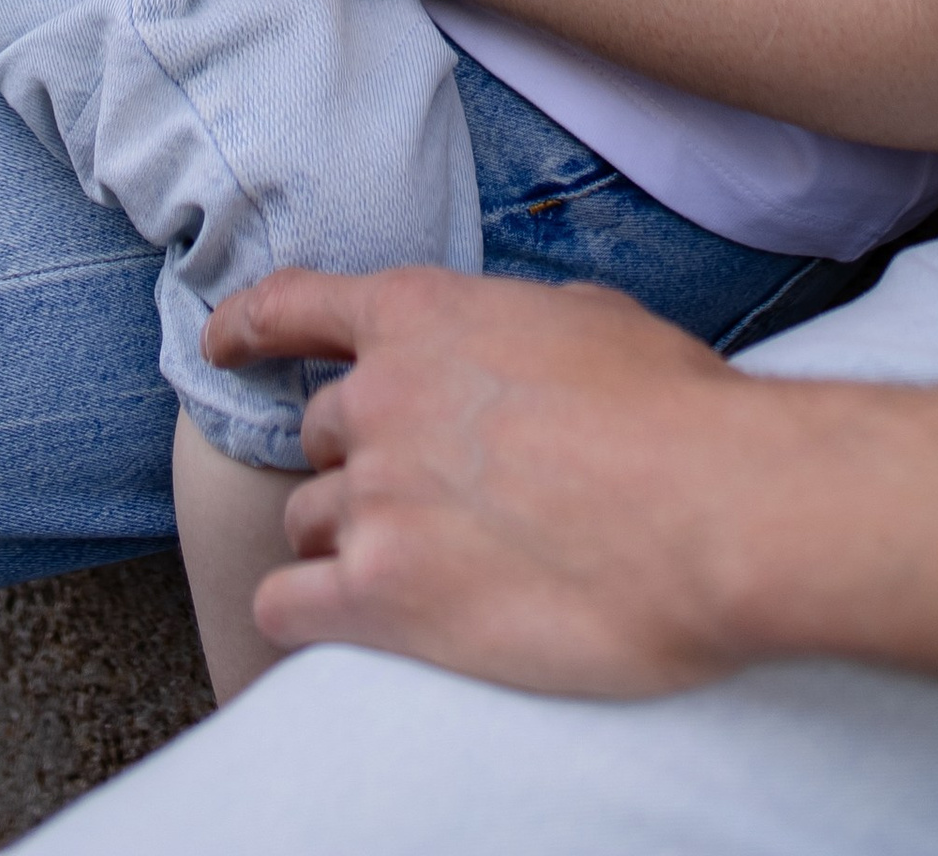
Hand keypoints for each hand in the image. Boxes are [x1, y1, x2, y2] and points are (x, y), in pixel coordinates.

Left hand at [206, 265, 758, 692]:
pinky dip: (300, 618)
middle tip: (425, 506)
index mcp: (423, 316)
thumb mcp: (586, 319)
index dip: (250, 327)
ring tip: (416, 576)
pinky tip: (334, 629)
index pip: (296, 308)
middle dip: (358, 468)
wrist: (714, 508)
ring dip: (343, 546)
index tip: (224, 344)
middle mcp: (380, 398)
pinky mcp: (380, 594)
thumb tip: (505, 353)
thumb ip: (509, 327)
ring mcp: (375, 496)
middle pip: (319, 440)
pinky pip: (287, 606)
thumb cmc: (676, 411)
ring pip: (307, 524)